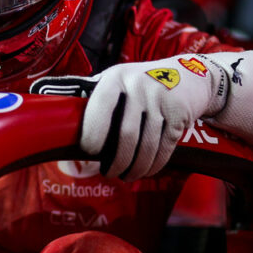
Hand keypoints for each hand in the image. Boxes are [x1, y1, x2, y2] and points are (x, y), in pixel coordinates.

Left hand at [74, 58, 226, 178]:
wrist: (190, 76)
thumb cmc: (141, 84)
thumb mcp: (119, 80)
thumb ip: (97, 97)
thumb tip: (63, 127)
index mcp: (115, 78)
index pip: (100, 107)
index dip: (93, 133)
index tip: (89, 152)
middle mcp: (139, 85)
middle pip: (126, 135)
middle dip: (117, 161)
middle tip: (109, 173)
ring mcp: (162, 99)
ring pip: (147, 145)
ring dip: (136, 168)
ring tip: (127, 176)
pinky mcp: (180, 113)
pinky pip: (165, 147)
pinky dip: (155, 164)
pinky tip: (146, 170)